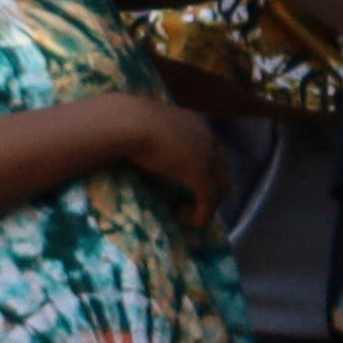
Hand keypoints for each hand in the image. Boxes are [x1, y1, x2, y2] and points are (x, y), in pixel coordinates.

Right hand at [111, 96, 219, 223]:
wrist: (125, 120)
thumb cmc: (120, 120)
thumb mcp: (138, 126)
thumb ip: (145, 134)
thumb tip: (128, 142)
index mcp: (192, 123)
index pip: (210, 148)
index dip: (204, 167)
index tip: (186, 182)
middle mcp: (205, 138)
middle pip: (221, 168)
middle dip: (212, 188)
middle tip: (192, 202)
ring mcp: (206, 155)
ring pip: (221, 186)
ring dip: (208, 204)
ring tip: (185, 213)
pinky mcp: (200, 173)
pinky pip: (209, 198)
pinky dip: (203, 213)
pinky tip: (192, 223)